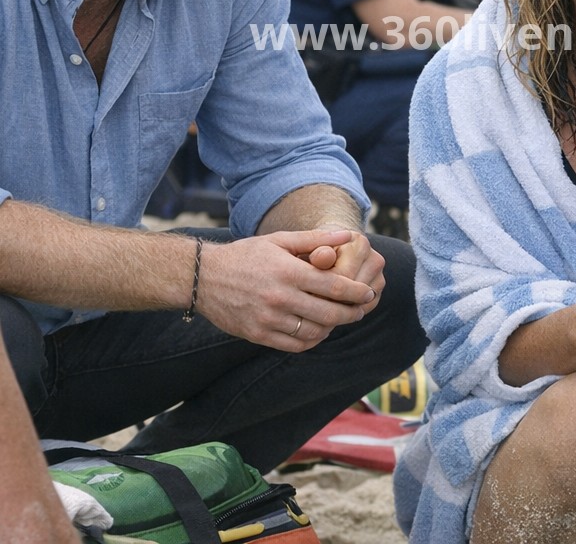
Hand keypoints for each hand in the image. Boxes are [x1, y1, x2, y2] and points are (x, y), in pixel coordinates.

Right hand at [197, 229, 380, 351]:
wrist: (203, 277)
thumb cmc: (246, 255)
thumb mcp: (279, 241)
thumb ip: (315, 240)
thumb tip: (347, 235)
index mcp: (288, 271)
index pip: (334, 286)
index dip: (356, 292)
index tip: (368, 293)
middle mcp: (279, 297)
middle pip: (328, 313)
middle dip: (351, 313)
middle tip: (361, 310)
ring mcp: (268, 319)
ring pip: (313, 331)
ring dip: (332, 328)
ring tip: (341, 320)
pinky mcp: (258, 335)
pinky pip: (293, 345)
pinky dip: (311, 340)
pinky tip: (318, 331)